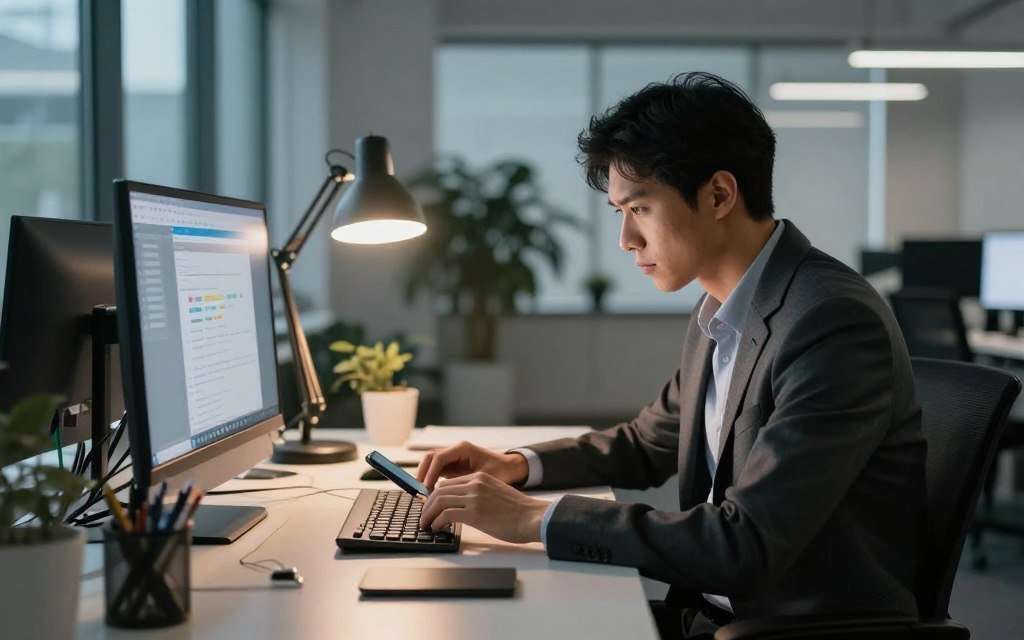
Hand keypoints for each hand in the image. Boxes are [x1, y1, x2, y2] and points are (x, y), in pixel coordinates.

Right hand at [416, 440, 528, 491]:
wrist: (509, 468)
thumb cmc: (500, 471)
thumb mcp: (484, 477)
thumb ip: (466, 484)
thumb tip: (449, 496)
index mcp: (462, 449)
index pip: (439, 458)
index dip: (430, 473)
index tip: (426, 488)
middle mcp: (455, 450)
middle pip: (430, 458)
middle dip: (422, 474)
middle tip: (419, 491)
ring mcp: (452, 457)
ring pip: (430, 464)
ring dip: (424, 477)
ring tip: (423, 494)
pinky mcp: (452, 466)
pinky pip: (436, 471)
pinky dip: (431, 481)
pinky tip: (431, 494)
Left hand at [419, 472, 549, 543]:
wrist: (532, 517)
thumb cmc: (518, 511)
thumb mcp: (496, 493)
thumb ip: (479, 495)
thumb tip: (462, 508)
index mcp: (480, 477)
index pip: (448, 483)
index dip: (435, 496)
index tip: (430, 507)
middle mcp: (475, 484)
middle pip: (439, 490)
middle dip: (427, 505)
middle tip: (424, 517)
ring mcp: (474, 498)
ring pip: (439, 501)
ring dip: (428, 514)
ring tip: (426, 524)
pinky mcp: (475, 513)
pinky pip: (446, 515)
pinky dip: (437, 522)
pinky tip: (437, 528)